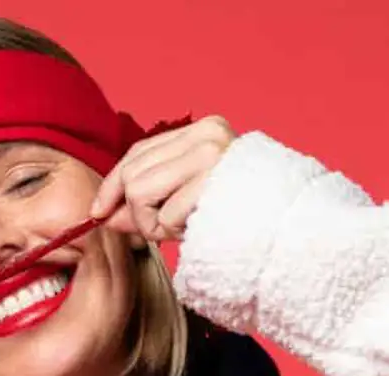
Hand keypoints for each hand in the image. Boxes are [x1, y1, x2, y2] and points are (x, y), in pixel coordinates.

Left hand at [90, 116, 236, 244]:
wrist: (291, 227)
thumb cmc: (240, 215)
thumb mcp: (188, 199)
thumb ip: (148, 201)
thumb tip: (103, 214)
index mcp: (203, 131)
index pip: (137, 153)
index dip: (112, 184)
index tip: (97, 211)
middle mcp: (206, 134)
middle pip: (132, 173)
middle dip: (136, 211)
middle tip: (162, 229)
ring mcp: (211, 153)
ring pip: (140, 192)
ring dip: (153, 223)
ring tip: (183, 227)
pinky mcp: (213, 180)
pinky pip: (164, 213)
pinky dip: (173, 231)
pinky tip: (198, 228)